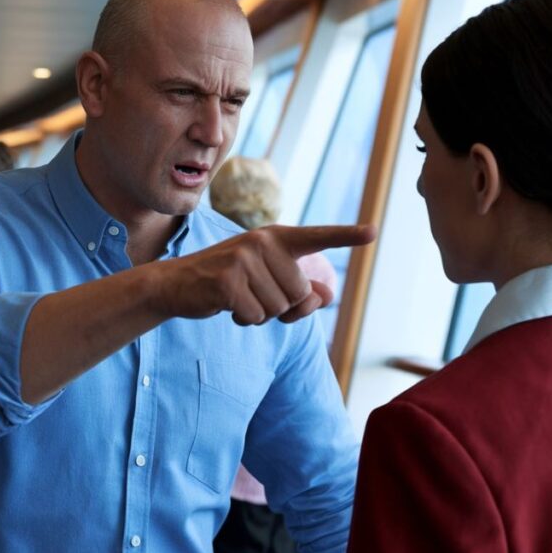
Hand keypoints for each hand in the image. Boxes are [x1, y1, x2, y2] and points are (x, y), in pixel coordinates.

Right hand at [152, 224, 376, 324]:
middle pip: (300, 294)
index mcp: (277, 238)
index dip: (348, 236)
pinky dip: (244, 320)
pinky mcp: (229, 280)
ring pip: (279, 308)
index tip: (374, 231)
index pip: (318, 237)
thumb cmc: (230, 284)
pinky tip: (227, 305)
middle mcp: (263, 241)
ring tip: (239, 298)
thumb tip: (325, 295)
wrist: (177, 284)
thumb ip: (300, 290)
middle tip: (253, 295)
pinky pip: (256, 317)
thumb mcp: (267, 284)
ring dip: (260, 314)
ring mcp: (244, 259)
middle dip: (281, 307)